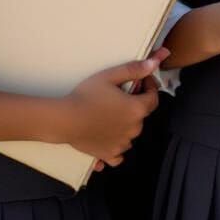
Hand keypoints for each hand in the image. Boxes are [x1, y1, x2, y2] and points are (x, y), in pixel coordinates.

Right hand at [61, 48, 166, 164]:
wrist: (65, 120)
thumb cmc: (86, 96)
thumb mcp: (110, 76)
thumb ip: (134, 70)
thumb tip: (154, 64)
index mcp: (137, 109)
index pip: (154, 98)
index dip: (150, 87)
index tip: (142, 81)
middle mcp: (134, 129)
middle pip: (142, 115)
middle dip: (136, 103)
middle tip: (121, 95)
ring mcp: (122, 144)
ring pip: (132, 133)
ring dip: (127, 124)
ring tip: (112, 113)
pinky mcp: (109, 155)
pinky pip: (120, 153)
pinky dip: (117, 145)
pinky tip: (108, 137)